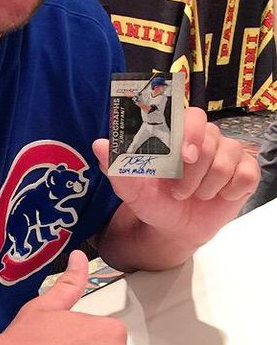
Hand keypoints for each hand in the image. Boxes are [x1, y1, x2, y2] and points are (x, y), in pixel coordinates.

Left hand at [93, 107, 259, 243]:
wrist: (174, 228)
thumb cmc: (153, 200)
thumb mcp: (132, 189)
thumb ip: (116, 167)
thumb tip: (99, 144)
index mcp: (177, 133)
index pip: (191, 115)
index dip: (190, 131)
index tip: (183, 155)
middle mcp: (205, 137)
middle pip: (210, 138)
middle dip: (193, 169)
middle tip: (179, 190)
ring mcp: (228, 153)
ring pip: (226, 160)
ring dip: (205, 186)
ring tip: (192, 195)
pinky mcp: (245, 172)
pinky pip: (245, 176)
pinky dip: (228, 192)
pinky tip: (216, 197)